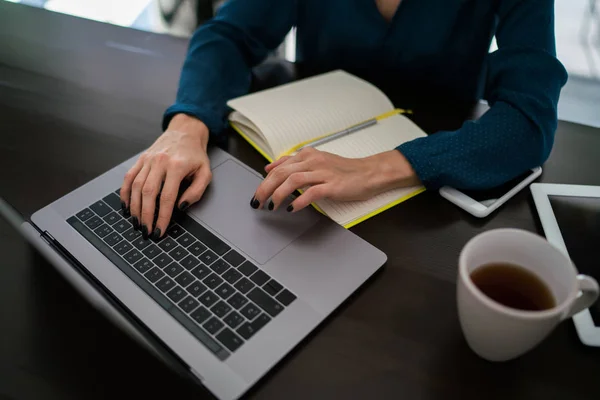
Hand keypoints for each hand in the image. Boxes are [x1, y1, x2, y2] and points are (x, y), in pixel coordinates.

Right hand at [120, 114, 210, 239]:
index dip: (163, 216)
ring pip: (136, 187)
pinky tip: (126, 207)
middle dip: (146, 215)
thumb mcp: (205, 172)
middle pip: (149, 193)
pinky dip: (125, 194)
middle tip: (146, 231)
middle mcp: (160, 162)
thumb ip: (196, 191)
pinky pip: (128, 178)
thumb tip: (181, 206)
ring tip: (137, 223)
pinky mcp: (141, 159)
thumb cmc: (195, 155)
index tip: (160, 230)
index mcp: (177, 166)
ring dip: (135, 208)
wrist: (185, 132)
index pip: (168, 197)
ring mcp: (148, 160)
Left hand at [251, 147, 419, 211]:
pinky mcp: (332, 185)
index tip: (256, 193)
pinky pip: (311, 192)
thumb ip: (293, 164)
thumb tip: (269, 167)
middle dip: (265, 189)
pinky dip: (299, 201)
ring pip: (292, 181)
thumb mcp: (316, 161)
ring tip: (271, 206)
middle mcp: (312, 161)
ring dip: (278, 195)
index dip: (264, 181)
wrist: (369, 173)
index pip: (279, 167)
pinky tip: (292, 209)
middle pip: (281, 173)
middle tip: (257, 202)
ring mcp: (323, 172)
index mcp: (307, 155)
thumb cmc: (343, 170)